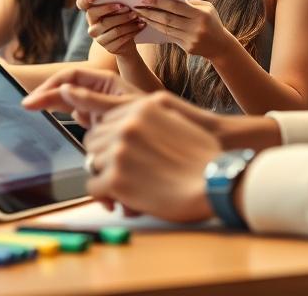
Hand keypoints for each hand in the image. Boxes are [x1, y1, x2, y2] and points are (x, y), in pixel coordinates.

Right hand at [22, 67, 144, 127]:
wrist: (169, 141)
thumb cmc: (151, 118)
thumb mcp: (122, 108)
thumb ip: (93, 100)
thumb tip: (64, 90)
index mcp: (105, 82)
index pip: (71, 76)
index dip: (50, 85)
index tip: (33, 100)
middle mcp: (101, 93)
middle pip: (66, 90)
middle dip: (48, 97)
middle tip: (27, 107)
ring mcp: (101, 108)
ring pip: (72, 107)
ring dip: (61, 111)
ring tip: (50, 114)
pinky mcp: (102, 125)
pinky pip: (83, 123)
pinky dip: (79, 126)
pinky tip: (88, 131)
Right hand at [78, 0, 143, 56]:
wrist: (126, 43)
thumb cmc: (122, 21)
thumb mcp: (117, 12)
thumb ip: (116, 4)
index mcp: (91, 14)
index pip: (82, 5)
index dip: (85, 0)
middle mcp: (92, 27)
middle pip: (102, 19)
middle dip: (117, 13)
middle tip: (128, 9)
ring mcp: (99, 39)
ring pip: (114, 30)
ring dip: (128, 23)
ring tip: (138, 17)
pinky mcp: (108, 48)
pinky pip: (121, 39)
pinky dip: (132, 31)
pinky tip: (140, 26)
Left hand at [83, 92, 219, 221]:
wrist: (215, 183)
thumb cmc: (204, 157)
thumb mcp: (178, 120)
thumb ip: (151, 118)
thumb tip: (129, 128)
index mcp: (141, 108)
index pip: (105, 121)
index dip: (110, 139)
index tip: (117, 152)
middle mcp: (127, 126)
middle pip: (93, 141)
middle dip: (103, 157)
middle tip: (118, 171)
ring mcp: (119, 152)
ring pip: (92, 164)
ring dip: (105, 177)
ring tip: (123, 187)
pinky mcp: (117, 179)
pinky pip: (93, 187)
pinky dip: (104, 196)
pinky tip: (119, 199)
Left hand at [133, 0, 233, 58]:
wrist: (221, 45)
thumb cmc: (212, 22)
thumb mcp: (206, 8)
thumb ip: (189, 3)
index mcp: (200, 14)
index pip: (175, 6)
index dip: (159, 2)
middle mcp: (196, 27)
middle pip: (168, 18)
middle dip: (150, 12)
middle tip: (137, 6)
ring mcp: (191, 39)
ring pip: (166, 29)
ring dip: (151, 21)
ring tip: (140, 14)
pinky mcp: (188, 48)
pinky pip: (170, 37)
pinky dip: (159, 30)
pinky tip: (151, 24)